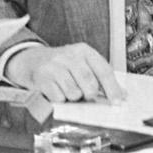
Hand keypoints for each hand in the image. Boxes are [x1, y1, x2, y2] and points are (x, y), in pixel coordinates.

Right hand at [5, 44, 125, 103]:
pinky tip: (55, 90)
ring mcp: (54, 66)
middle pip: (90, 85)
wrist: (31, 60)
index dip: (113, 89)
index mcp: (83, 50)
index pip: (103, 70)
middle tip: (84, 94)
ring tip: (66, 88)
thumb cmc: (62, 65)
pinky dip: (59, 98)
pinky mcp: (42, 78)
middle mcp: (69, 55)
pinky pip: (59, 98)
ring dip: (72, 97)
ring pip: (74, 93)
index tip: (118, 102)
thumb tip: (121, 95)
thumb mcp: (81, 64)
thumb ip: (100, 77)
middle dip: (89, 95)